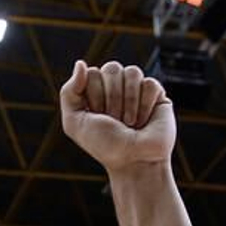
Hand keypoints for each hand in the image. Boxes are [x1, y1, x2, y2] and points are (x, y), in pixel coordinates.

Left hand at [60, 60, 175, 172]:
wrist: (134, 162)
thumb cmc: (104, 145)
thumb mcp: (75, 122)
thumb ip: (69, 92)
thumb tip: (80, 63)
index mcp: (94, 91)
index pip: (91, 73)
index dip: (94, 96)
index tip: (98, 117)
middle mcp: (115, 86)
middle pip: (112, 68)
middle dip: (112, 98)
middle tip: (115, 121)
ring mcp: (136, 88)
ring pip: (132, 72)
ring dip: (128, 102)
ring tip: (130, 123)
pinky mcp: (156, 93)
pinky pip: (150, 83)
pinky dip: (145, 106)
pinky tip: (144, 121)